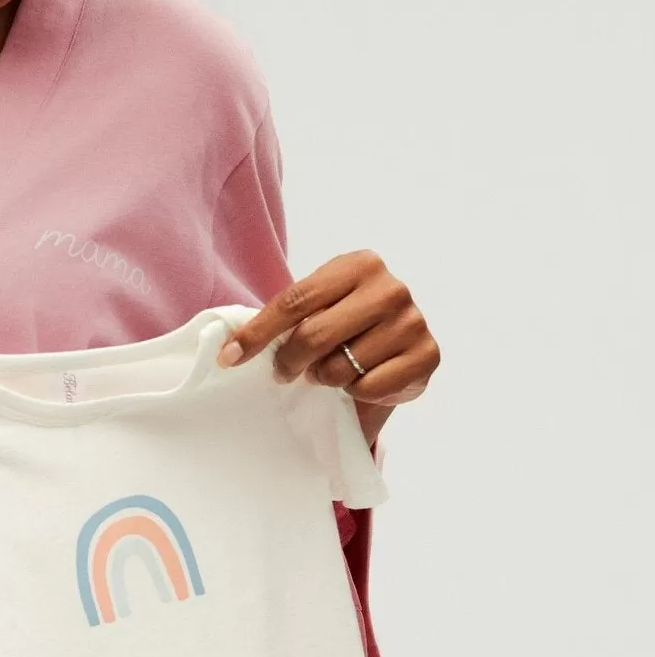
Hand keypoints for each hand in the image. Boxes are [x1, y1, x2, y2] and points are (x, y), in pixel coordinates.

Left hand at [216, 250, 438, 438]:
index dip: (257, 333)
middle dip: (289, 361)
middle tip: (284, 371)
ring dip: (325, 377)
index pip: (294, 301)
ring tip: (331, 371)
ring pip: (339, 367)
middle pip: (314, 335)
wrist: (396, 352)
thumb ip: (285, 317)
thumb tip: (229, 349)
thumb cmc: (347, 325)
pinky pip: (368, 387)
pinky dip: (356, 392)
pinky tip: (362, 379)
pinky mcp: (427, 356)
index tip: (229, 358)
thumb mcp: (319, 307)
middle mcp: (391, 289)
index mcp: (359, 264)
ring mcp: (413, 322)